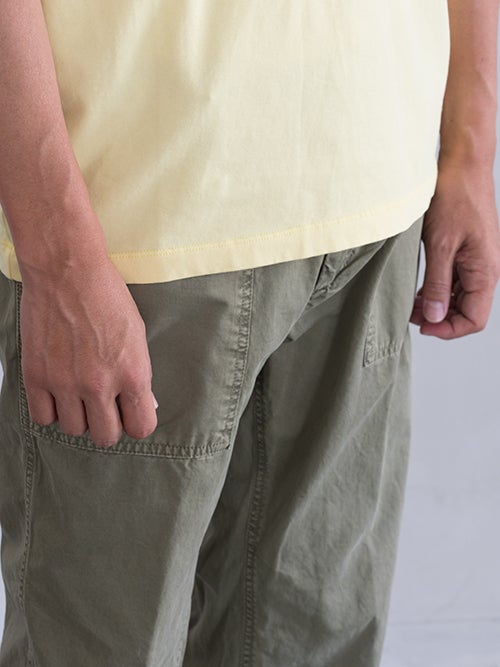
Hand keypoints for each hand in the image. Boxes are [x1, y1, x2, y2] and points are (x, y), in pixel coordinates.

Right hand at [20, 256, 157, 446]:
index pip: (141, 427)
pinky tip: (57, 394)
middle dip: (107, 424)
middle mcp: (100, 384)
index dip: (136, 423)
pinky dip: (51, 411)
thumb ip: (135, 373)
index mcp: (133, 374)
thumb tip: (135, 400)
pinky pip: (43, 418)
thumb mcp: (137, 336)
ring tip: (79, 395)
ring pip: (74, 429)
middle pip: (106, 436)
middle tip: (104, 408)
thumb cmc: (107, 297)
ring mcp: (65, 383)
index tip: (130, 416)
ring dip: (78, 416)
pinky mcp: (36, 376)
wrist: (68, 271)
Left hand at [410, 160, 499, 338]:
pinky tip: (421, 288)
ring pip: (461, 297)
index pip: (474, 319)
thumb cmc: (455, 197)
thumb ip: (438, 283)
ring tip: (412, 303)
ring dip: (438, 305)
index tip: (423, 326)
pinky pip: (457, 281)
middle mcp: (486, 270)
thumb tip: (436, 316)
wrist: (462, 165)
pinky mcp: (468, 252)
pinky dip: (439, 289)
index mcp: (485, 271)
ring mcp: (478, 261)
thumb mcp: (439, 244)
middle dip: (441, 318)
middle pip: (468, 311)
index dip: (449, 330)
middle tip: (411, 315)